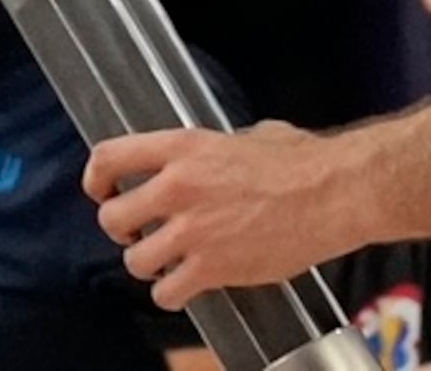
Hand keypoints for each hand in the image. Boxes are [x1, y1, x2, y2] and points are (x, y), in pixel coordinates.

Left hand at [83, 121, 365, 309]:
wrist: (333, 194)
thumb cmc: (301, 161)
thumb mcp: (246, 136)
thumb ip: (212, 150)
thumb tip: (205, 160)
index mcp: (184, 148)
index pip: (109, 157)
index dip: (96, 179)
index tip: (102, 190)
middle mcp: (179, 187)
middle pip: (112, 217)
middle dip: (122, 229)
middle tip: (141, 232)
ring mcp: (193, 231)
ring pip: (134, 260)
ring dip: (147, 264)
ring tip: (167, 261)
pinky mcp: (213, 268)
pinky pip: (166, 292)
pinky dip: (172, 293)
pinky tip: (187, 284)